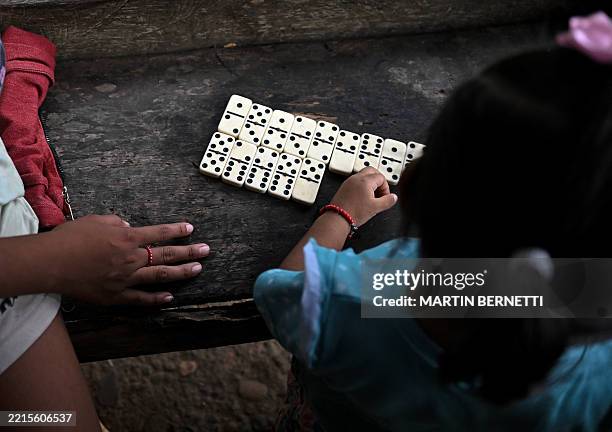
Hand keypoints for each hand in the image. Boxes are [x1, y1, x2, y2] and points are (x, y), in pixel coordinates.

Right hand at [48, 214, 209, 305]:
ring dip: (181, 273)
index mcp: (127, 238)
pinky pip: (140, 299)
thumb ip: (116, 223)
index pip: (159, 232)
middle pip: (166, 255)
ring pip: (159, 276)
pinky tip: (169, 297)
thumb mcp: (96, 221)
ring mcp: (125, 279)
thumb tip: (129, 228)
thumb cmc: (70, 238)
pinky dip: (156, 299)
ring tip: (197, 270)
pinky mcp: (116, 296)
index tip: (191, 228)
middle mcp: (131, 258)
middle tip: (207, 251)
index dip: (176, 230)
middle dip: (189, 252)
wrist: (50, 263)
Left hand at [330, 167, 397, 225]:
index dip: (386, 188)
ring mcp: (348, 182)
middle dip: (379, 180)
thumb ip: (387, 201)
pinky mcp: (344, 187)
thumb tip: (393, 197)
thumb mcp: (376, 208)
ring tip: (372, 196)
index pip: (381, 177)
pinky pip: (356, 181)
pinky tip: (363, 198)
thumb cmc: (353, 213)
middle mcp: (356, 178)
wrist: (338, 218)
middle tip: (380, 191)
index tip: (385, 197)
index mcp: (365, 181)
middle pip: (372, 171)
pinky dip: (362, 186)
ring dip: (370, 183)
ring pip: (363, 175)